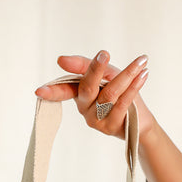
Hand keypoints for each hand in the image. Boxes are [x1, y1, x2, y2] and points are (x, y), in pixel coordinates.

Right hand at [35, 51, 154, 140]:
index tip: (39, 91)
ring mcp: (96, 120)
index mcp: (80, 95)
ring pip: (109, 94)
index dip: (52, 90)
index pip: (64, 89)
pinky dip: (133, 87)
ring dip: (126, 75)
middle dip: (95, 70)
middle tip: (105, 54)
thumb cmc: (121, 94)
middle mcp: (84, 109)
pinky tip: (142, 75)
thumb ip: (87, 66)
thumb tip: (60, 60)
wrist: (140, 120)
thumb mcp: (106, 75)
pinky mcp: (109, 127)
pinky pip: (121, 104)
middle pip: (87, 88)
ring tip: (141, 62)